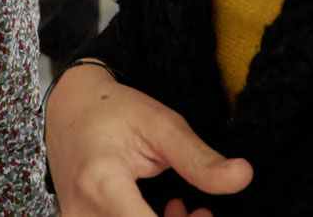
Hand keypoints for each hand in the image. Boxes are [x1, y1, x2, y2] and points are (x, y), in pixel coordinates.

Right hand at [46, 63, 251, 216]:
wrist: (68, 106)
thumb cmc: (113, 110)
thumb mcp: (161, 125)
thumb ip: (200, 159)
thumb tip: (243, 177)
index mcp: (102, 184)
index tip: (206, 215)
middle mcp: (82, 211)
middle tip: (202, 213)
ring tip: (181, 208)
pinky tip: (163, 213)